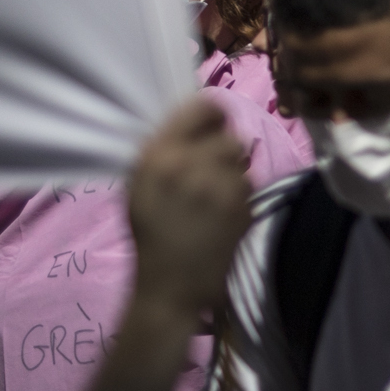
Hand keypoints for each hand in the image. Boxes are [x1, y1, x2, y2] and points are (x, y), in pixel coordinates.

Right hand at [125, 99, 253, 317]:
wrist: (170, 284)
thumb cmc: (151, 232)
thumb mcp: (141, 185)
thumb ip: (165, 149)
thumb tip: (197, 119)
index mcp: (157, 155)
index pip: (203, 107)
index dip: (213, 116)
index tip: (212, 128)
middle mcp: (188, 164)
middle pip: (229, 136)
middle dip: (223, 152)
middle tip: (210, 172)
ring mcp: (218, 186)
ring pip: (241, 161)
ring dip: (232, 173)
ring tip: (213, 197)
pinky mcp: (241, 206)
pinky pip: (248, 185)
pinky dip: (239, 195)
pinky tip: (221, 214)